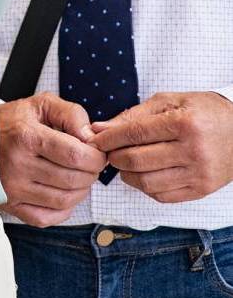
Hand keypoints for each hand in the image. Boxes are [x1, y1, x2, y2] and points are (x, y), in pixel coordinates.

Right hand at [0, 94, 105, 226]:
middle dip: (91, 173)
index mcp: (26, 137)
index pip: (77, 157)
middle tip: (88, 164)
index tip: (96, 152)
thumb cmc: (12, 120)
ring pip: (64, 200)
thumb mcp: (41, 105)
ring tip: (76, 176)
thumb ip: (71, 114)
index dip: (96, 157)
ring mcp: (12, 188)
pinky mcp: (9, 204)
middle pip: (74, 180)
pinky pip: (48, 217)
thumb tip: (91, 139)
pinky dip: (63, 209)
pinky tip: (62, 192)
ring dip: (81, 190)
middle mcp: (17, 165)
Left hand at [90, 92, 232, 201]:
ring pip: (146, 182)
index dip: (108, 138)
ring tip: (125, 162)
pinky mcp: (202, 189)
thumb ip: (133, 115)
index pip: (134, 133)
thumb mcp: (169, 102)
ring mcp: (199, 173)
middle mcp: (193, 151)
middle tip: (108, 151)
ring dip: (126, 174)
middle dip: (114, 157)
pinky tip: (143, 174)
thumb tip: (99, 129)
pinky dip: (145, 186)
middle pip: (137, 160)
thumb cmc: (203, 111)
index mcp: (184, 123)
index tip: (93, 139)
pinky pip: (162, 195)